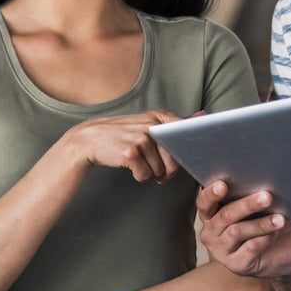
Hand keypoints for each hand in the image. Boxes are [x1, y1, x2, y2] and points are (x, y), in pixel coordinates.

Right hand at [61, 109, 182, 183]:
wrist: (88, 140)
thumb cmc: (121, 135)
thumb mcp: (145, 123)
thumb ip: (173, 122)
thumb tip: (203, 114)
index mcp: (158, 117)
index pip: (185, 135)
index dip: (186, 149)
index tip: (186, 154)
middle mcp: (151, 126)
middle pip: (175, 160)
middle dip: (167, 171)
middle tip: (155, 167)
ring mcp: (141, 139)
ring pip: (160, 171)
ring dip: (151, 174)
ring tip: (139, 164)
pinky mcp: (131, 153)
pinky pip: (146, 175)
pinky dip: (140, 176)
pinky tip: (130, 167)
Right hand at [196, 184, 290, 279]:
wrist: (282, 252)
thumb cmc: (265, 223)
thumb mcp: (255, 208)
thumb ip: (248, 197)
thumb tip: (258, 186)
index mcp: (210, 216)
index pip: (204, 203)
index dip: (211, 194)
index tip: (223, 185)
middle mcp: (210, 234)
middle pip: (225, 215)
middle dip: (247, 205)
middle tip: (267, 197)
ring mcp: (220, 252)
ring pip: (237, 231)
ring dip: (261, 223)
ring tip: (280, 219)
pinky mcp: (236, 265)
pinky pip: (250, 248)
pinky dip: (265, 238)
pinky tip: (276, 232)